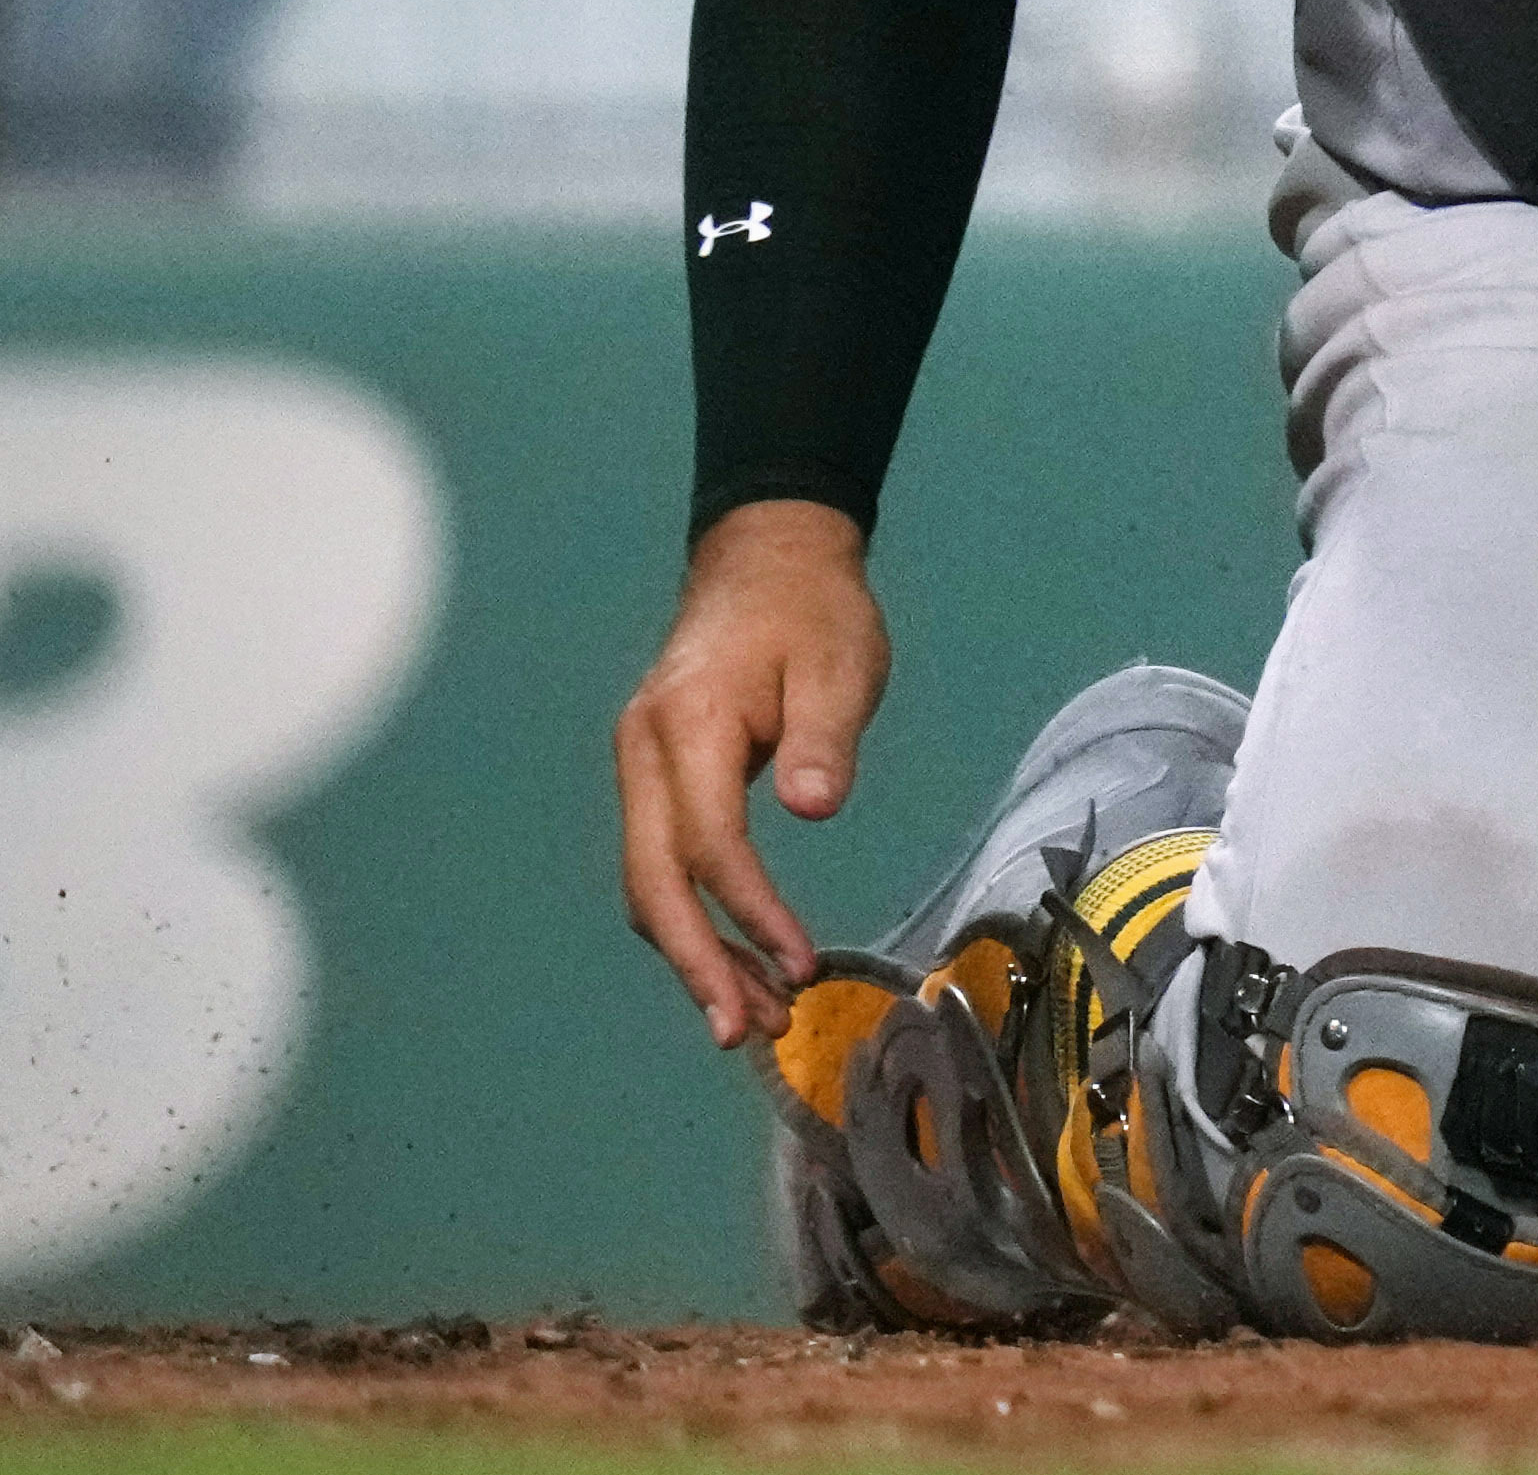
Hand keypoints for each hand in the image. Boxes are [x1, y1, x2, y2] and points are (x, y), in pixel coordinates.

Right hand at [616, 501, 890, 1046]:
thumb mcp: (840, 660)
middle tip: (746, 1031)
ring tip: (752, 1018)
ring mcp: (641, 769)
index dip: (750, 910)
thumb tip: (811, 806)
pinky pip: (666, 864)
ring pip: (652, 884)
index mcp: (688, 724)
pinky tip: (738, 961)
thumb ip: (824, 735)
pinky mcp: (657, 781)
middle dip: (697, 963)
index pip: (709, 841)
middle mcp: (644, 754)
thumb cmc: (812, 610)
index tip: (801, 963)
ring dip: (696, 954)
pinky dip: (698, 918)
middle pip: (654, 881)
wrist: (769, 562)